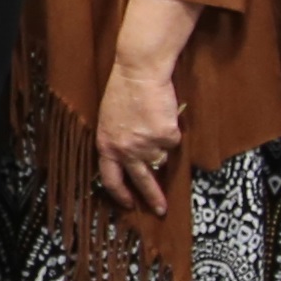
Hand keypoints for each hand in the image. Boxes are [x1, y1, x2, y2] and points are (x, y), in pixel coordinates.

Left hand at [93, 58, 185, 219]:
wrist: (139, 71)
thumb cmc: (124, 91)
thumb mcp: (110, 121)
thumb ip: (118, 143)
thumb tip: (133, 163)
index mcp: (106, 145)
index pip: (110, 179)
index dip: (120, 194)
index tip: (130, 204)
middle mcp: (125, 150)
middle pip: (141, 180)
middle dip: (153, 197)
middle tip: (160, 209)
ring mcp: (146, 145)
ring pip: (161, 157)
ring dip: (161, 145)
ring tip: (154, 121)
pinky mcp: (165, 137)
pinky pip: (173, 141)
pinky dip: (172, 130)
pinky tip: (163, 114)